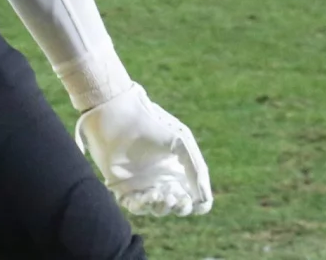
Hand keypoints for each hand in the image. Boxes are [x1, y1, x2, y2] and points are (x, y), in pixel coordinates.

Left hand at [74, 83, 212, 216]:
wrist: (120, 116)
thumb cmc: (153, 125)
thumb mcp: (182, 144)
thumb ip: (196, 171)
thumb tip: (205, 201)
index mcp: (179, 167)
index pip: (193, 195)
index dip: (198, 204)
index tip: (194, 201)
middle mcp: (163, 178)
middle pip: (177, 206)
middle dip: (180, 208)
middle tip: (174, 198)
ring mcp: (143, 183)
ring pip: (157, 210)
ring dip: (161, 208)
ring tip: (157, 193)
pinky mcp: (123, 187)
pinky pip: (136, 207)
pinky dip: (142, 206)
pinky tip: (144, 194)